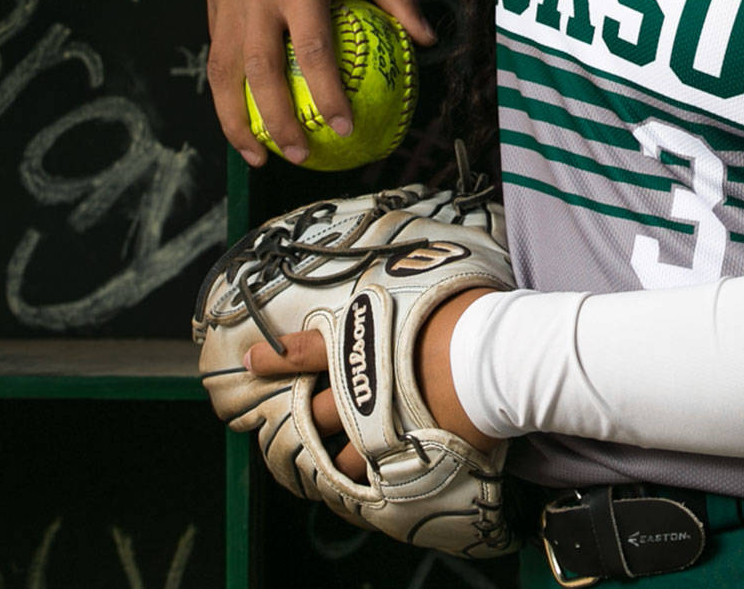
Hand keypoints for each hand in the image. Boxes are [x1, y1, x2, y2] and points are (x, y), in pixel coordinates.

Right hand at [205, 0, 438, 166]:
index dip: (327, 96)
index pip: (311, 52)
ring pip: (222, 69)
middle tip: (301, 155)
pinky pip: (214, 51)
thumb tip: (428, 40)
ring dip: (236, 118)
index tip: (342, 130)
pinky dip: (223, 89)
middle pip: (258, 73)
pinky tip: (240, 114)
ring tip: (259, 153)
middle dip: (276, 122)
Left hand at [245, 287, 499, 478]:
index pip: (305, 352)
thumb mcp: (428, 287)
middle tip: (296, 427)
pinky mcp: (407, 455)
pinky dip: (372, 481)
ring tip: (334, 467)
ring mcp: (381, 427)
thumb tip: (423, 256)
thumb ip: (413, 280)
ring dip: (336, 460)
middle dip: (305, 420)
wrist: (493, 357)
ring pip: (342, 456)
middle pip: (317, 414)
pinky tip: (369, 487)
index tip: (250, 362)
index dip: (276, 357)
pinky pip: (379, 478)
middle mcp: (361, 390)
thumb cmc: (463, 314)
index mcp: (361, 346)